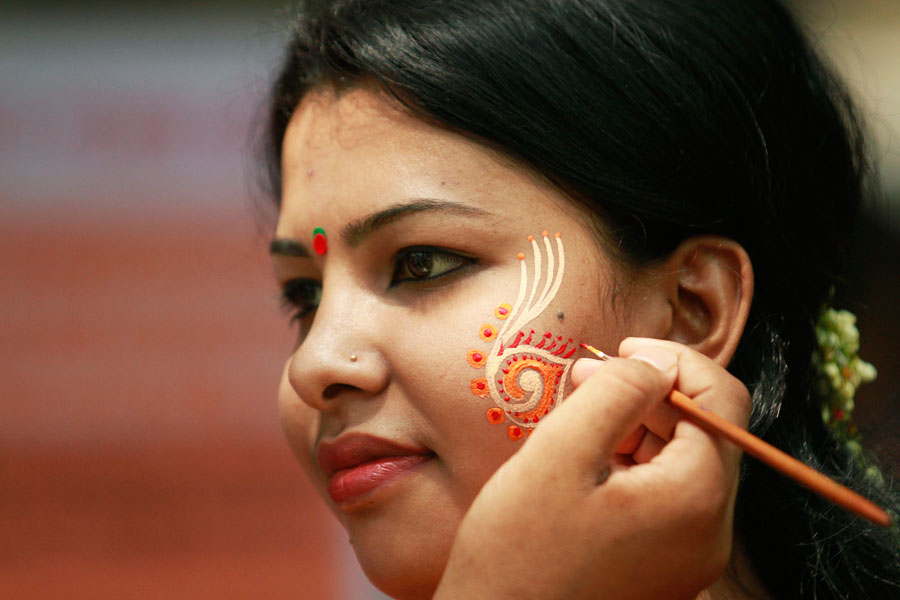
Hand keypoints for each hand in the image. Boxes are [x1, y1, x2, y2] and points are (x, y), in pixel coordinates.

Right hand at [434, 338, 750, 599]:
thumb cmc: (519, 553)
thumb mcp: (561, 453)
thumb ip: (616, 392)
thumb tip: (651, 364)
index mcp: (696, 497)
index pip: (722, 399)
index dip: (674, 360)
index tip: (620, 351)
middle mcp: (709, 532)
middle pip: (702, 430)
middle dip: (648, 393)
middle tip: (585, 381)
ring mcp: (687, 555)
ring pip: (679, 461)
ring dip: (635, 428)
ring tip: (576, 425)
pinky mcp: (662, 568)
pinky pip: (661, 496)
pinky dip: (628, 465)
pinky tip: (580, 465)